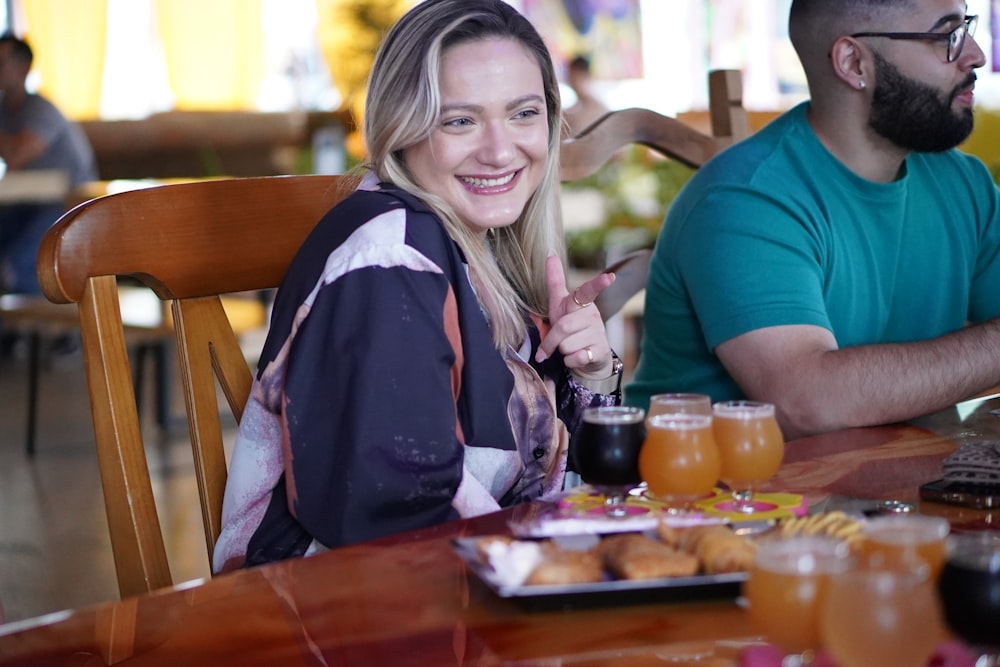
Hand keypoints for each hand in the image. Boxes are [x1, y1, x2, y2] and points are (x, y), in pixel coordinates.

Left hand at [535, 254, 614, 377]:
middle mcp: (592, 315)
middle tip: (551, 345)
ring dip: (562, 351)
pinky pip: (576, 357)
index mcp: (581, 303)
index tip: (609, 277)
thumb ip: (555, 281)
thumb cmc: (570, 326)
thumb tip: (550, 254)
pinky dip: (570, 361)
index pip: (588, 291)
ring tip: (570, 347)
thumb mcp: (559, 305)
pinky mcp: (601, 350)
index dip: (598, 284)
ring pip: (567, 344)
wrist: (586, 358)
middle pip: (563, 326)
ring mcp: (599, 332)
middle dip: (552, 340)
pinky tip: (577, 357)